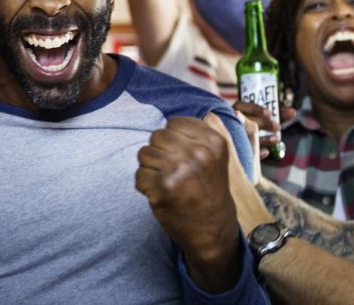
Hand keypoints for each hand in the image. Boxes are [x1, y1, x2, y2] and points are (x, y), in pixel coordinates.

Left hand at [136, 117, 240, 290]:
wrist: (212, 230)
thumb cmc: (209, 190)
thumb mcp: (215, 157)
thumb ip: (194, 136)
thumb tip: (164, 123)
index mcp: (213, 142)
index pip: (175, 122)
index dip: (172, 138)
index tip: (181, 153)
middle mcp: (198, 154)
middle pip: (157, 135)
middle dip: (159, 151)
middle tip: (171, 169)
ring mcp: (179, 171)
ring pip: (144, 153)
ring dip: (150, 168)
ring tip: (167, 181)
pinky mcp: (162, 189)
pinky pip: (139, 175)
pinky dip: (146, 185)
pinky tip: (162, 193)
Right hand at [230, 102, 296, 160]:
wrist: (236, 144)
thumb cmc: (255, 125)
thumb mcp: (264, 118)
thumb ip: (277, 115)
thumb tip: (294, 111)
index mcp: (236, 111)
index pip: (242, 106)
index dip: (255, 109)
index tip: (269, 113)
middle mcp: (232, 122)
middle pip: (245, 122)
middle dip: (263, 124)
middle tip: (278, 127)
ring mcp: (233, 136)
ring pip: (246, 137)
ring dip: (263, 138)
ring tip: (277, 139)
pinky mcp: (236, 150)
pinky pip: (245, 152)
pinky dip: (257, 152)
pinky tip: (266, 152)